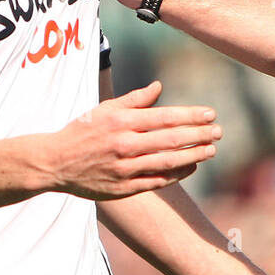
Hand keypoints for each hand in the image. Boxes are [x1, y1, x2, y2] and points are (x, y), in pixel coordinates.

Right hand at [52, 80, 221, 199]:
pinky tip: (192, 166)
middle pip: (170, 140)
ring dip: (193, 155)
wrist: (55, 163)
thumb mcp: (104, 109)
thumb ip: (134, 100)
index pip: (164, 117)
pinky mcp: (123, 188)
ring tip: (211, 149)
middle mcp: (124, 145)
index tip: (210, 114)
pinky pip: (157, 180)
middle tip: (219, 131)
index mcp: (121, 121)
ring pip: (167, 162)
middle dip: (199, 135)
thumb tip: (159, 87)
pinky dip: (177, 174)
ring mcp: (124, 169)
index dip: (190, 116)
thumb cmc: (82, 131)